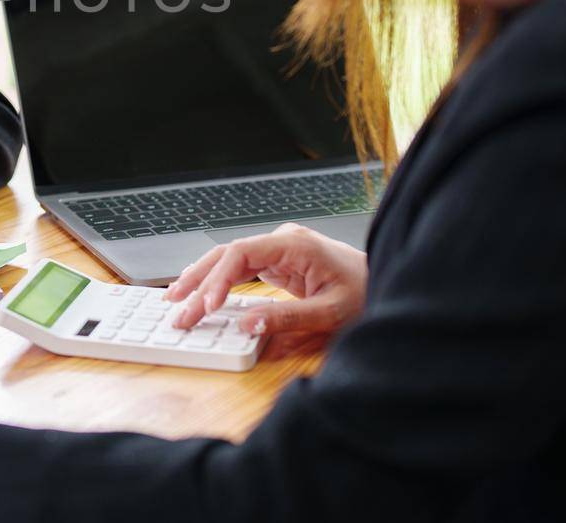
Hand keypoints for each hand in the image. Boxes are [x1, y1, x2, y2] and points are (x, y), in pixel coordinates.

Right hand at [166, 223, 367, 358]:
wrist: (389, 281)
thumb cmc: (367, 292)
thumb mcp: (331, 313)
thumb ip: (288, 318)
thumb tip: (247, 325)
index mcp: (294, 244)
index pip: (242, 254)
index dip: (217, 279)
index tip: (206, 306)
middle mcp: (283, 241)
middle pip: (228, 254)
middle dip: (199, 281)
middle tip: (177, 309)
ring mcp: (279, 249)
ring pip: (230, 259)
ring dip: (203, 279)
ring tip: (177, 299)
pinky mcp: (279, 261)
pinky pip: (241, 267)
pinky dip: (220, 280)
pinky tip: (202, 291)